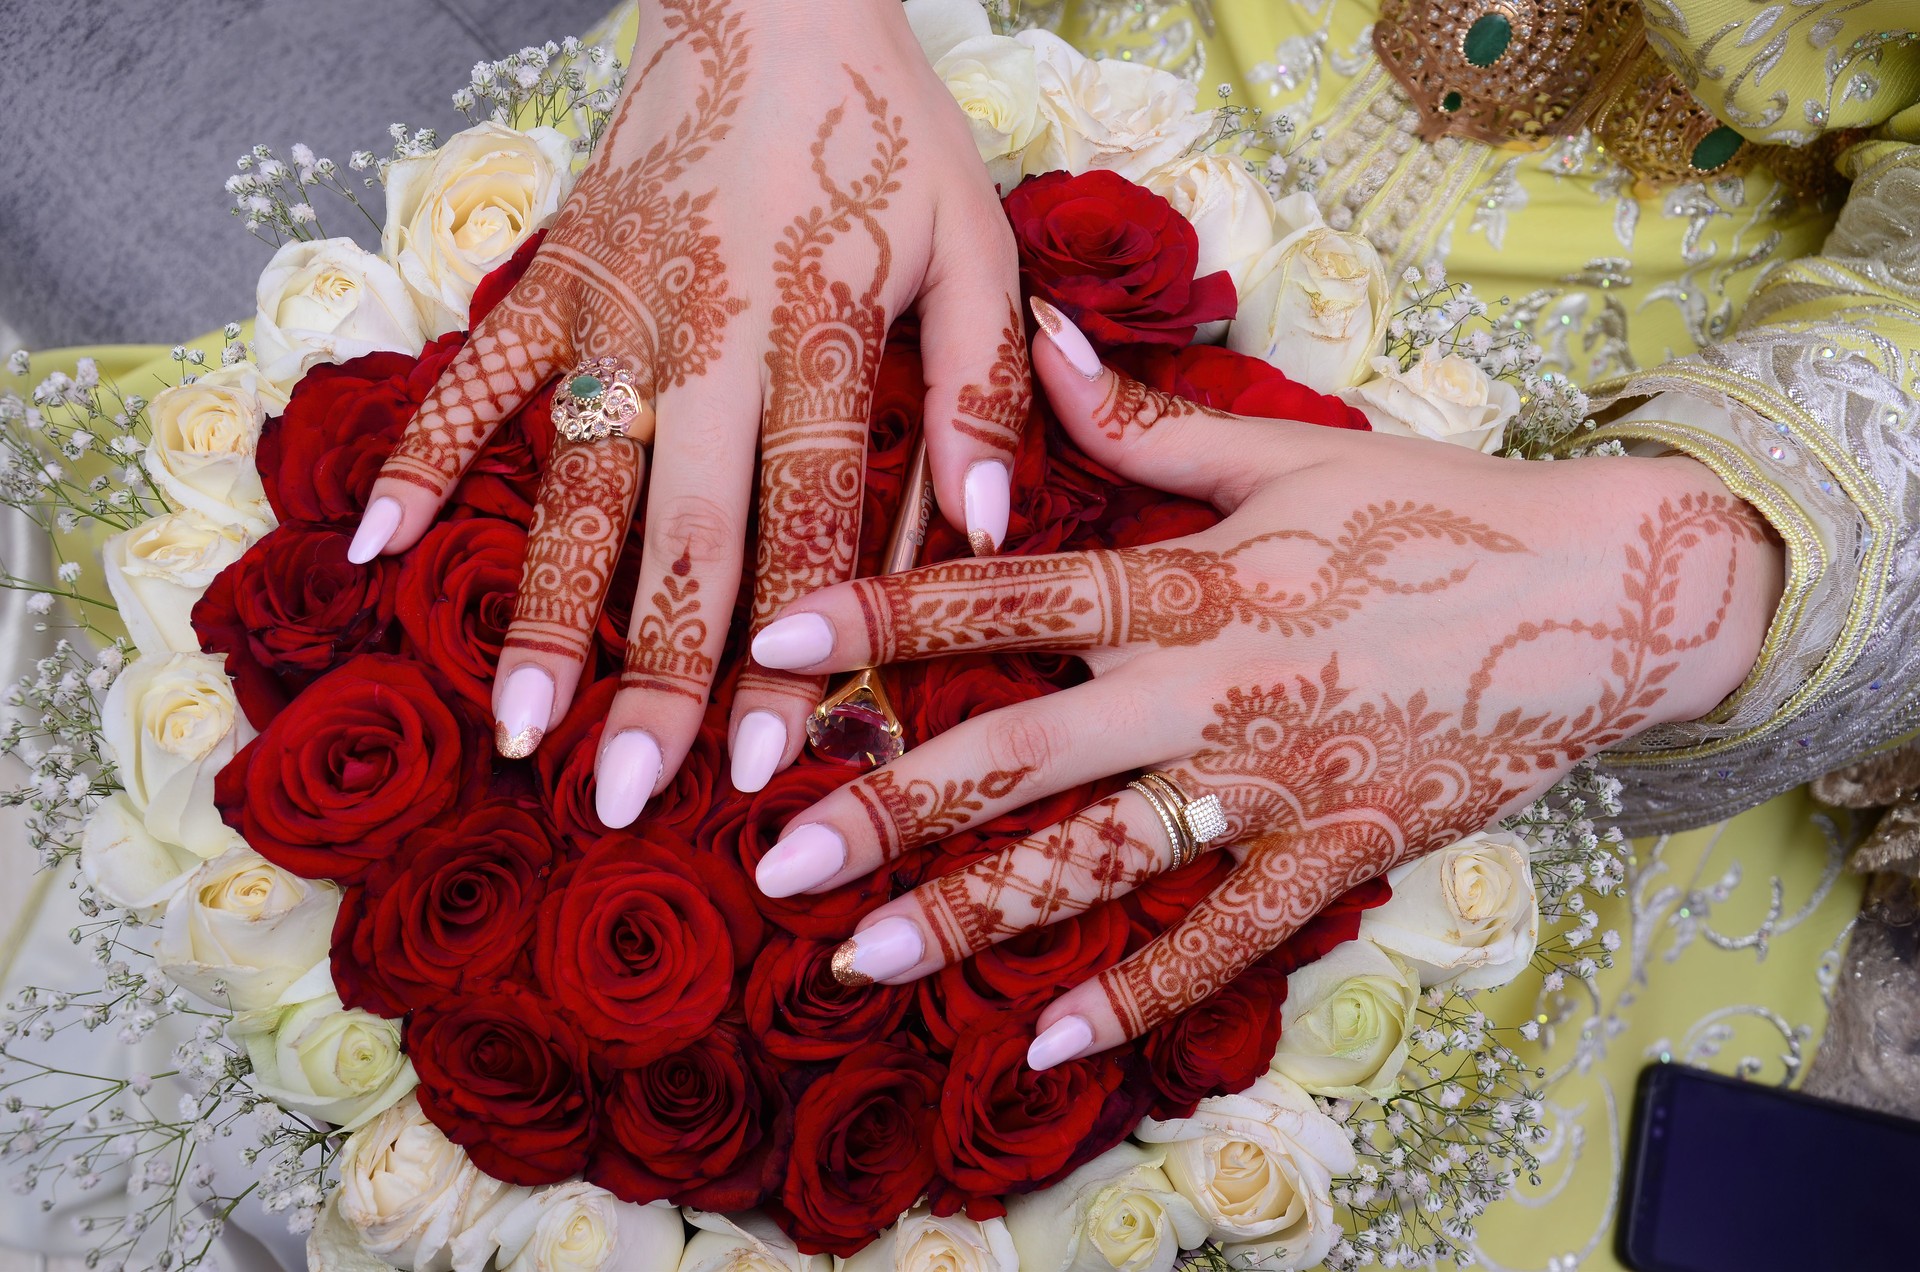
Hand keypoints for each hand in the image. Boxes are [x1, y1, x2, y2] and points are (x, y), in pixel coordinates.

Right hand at [350, 0, 1026, 824]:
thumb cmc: (886, 131)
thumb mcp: (974, 242)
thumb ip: (977, 389)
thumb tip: (989, 531)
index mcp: (817, 328)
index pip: (804, 516)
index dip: (791, 645)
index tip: (773, 757)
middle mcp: (704, 333)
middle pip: (677, 526)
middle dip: (655, 672)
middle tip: (631, 795)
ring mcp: (611, 307)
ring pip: (571, 481)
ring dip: (544, 610)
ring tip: (522, 728)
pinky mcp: (551, 276)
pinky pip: (475, 376)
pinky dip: (423, 455)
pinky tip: (375, 546)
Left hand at [743, 299, 1783, 1067]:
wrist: (1610, 599)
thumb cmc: (1435, 509)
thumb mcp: (1289, 451)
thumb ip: (1145, 420)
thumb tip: (1038, 335)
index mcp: (1193, 582)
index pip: (1013, 597)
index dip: (887, 615)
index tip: (777, 644)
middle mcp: (1213, 691)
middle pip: (1024, 755)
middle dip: (891, 807)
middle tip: (773, 861)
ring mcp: (1275, 785)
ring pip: (1101, 863)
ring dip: (975, 915)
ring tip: (857, 960)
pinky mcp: (1336, 854)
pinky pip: (1225, 942)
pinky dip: (1140, 997)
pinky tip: (1045, 1043)